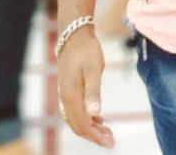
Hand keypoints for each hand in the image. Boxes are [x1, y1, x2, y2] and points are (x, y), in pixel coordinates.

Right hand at [57, 28, 114, 147]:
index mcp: (71, 96)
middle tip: (111, 140)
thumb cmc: (86, 49)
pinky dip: (85, 118)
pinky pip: (74, 111)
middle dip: (94, 135)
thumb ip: (93, 91)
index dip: (95, 136)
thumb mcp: (94, 67)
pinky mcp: (68, 89)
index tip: (110, 142)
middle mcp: (65, 98)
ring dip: (90, 128)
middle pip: (77, 125)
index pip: (82, 124)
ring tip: (106, 131)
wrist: (73, 34)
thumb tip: (95, 113)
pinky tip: (97, 116)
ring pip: (75, 119)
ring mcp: (65, 93)